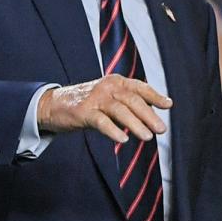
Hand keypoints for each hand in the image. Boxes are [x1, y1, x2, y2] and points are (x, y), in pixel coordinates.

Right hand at [37, 75, 171, 142]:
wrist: (53, 105)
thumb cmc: (86, 103)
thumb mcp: (108, 99)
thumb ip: (127, 105)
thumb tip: (152, 118)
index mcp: (115, 81)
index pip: (139, 87)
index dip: (154, 96)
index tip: (168, 105)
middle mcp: (106, 87)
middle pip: (132, 100)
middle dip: (148, 115)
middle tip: (161, 129)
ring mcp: (94, 99)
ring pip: (119, 110)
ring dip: (135, 124)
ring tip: (147, 137)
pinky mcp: (82, 112)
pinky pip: (101, 121)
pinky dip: (113, 130)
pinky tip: (123, 139)